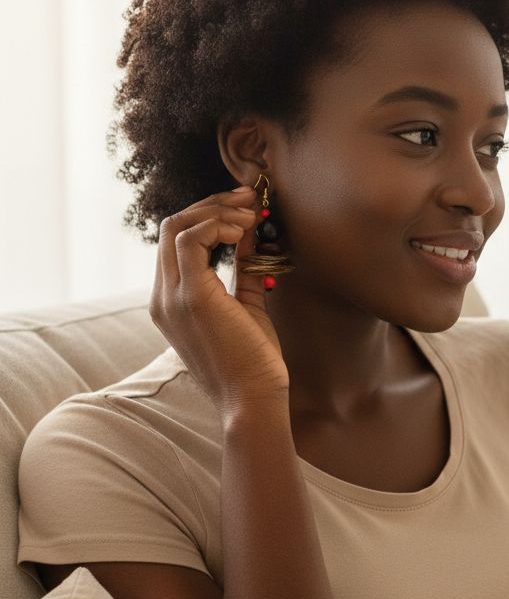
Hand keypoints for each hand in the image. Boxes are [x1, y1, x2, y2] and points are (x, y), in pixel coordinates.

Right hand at [149, 186, 289, 411]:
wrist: (253, 401)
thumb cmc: (254, 361)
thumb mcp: (246, 305)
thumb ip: (241, 270)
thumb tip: (249, 234)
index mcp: (171, 299)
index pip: (176, 239)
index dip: (210, 215)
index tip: (245, 207)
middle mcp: (164, 296)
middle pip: (172, 225)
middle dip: (213, 204)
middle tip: (250, 198)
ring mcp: (172, 297)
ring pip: (177, 226)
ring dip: (218, 211)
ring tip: (251, 215)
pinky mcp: (191, 298)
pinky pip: (190, 240)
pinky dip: (218, 226)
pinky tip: (244, 232)